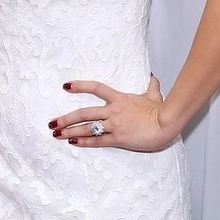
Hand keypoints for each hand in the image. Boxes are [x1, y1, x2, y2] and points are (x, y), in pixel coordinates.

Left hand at [51, 76, 174, 152]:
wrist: (166, 122)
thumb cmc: (160, 110)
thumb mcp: (154, 95)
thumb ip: (151, 87)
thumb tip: (153, 78)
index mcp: (119, 98)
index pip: (96, 88)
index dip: (80, 86)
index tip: (66, 86)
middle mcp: (113, 110)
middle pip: (84, 112)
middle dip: (66, 118)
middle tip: (52, 122)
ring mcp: (114, 125)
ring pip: (87, 128)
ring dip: (70, 131)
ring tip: (56, 134)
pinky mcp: (118, 138)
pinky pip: (97, 141)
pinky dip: (84, 141)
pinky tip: (73, 142)